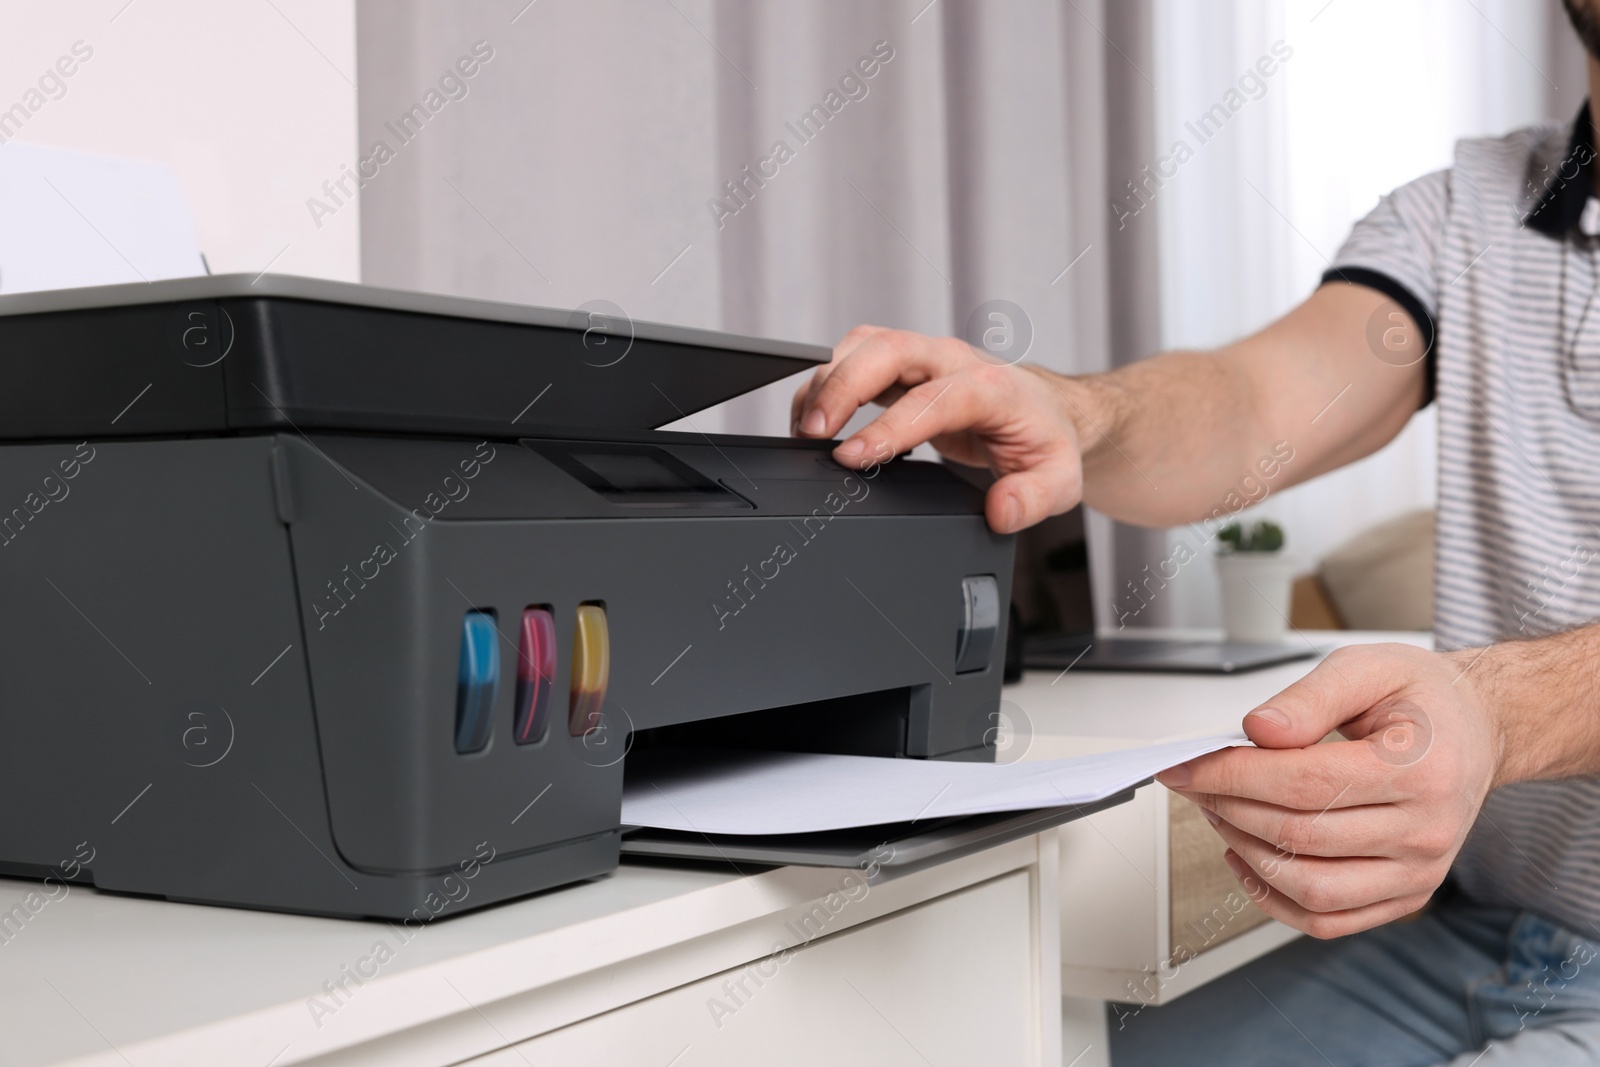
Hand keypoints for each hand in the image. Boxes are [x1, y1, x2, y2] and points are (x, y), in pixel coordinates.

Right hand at [791, 325, 1087, 532]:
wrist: (1044, 409)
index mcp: (990, 387)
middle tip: (813, 431)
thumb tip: (999, 510)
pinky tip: (813, 420)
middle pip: (888, 349)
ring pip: (863, 344)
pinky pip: (854, 357)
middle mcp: (952, 362)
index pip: (933, 397)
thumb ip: (1033, 498)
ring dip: (827, 380)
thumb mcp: (1059, 479)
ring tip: (805, 429)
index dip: (888, 424)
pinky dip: (826, 383)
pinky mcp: (901, 367)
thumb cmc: (1044, 439)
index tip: (853, 456)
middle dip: (842, 384)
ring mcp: (924, 359)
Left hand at [1155, 643, 1502, 938]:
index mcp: (1422, 769)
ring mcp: (1419, 872)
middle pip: (1301, 835)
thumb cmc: (1420, 698)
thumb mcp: (1367, 668)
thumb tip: (1259, 731)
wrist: (1475, 730)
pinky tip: (1246, 858)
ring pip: (1310, 888)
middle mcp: (1427, 830)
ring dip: (1246, 852)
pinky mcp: (1406, 896)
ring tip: (1219, 812)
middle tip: (1196, 782)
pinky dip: (1274, 898)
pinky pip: (1328, 919)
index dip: (1232, 776)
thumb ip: (1309, 698)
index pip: (1305, 783)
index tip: (1187, 766)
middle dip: (1229, 807)